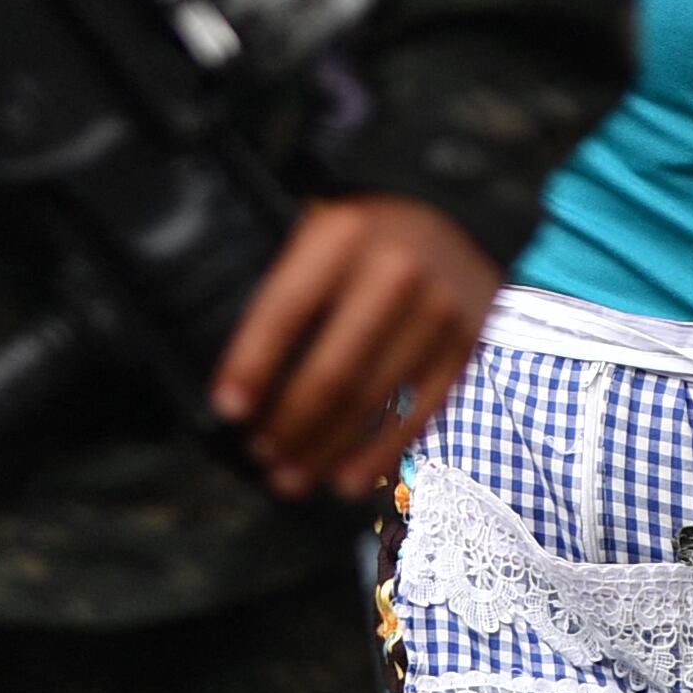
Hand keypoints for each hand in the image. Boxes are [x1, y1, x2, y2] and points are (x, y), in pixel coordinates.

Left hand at [207, 195, 497, 498]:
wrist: (453, 213)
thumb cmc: (364, 238)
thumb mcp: (318, 234)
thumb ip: (284, 290)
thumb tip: (240, 382)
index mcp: (343, 235)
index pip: (286, 311)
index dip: (252, 366)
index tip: (228, 409)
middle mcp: (395, 270)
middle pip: (332, 370)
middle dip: (288, 424)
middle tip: (260, 454)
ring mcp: (437, 310)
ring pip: (370, 400)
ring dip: (324, 450)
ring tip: (290, 477)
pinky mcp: (464, 344)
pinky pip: (417, 413)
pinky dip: (378, 454)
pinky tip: (345, 478)